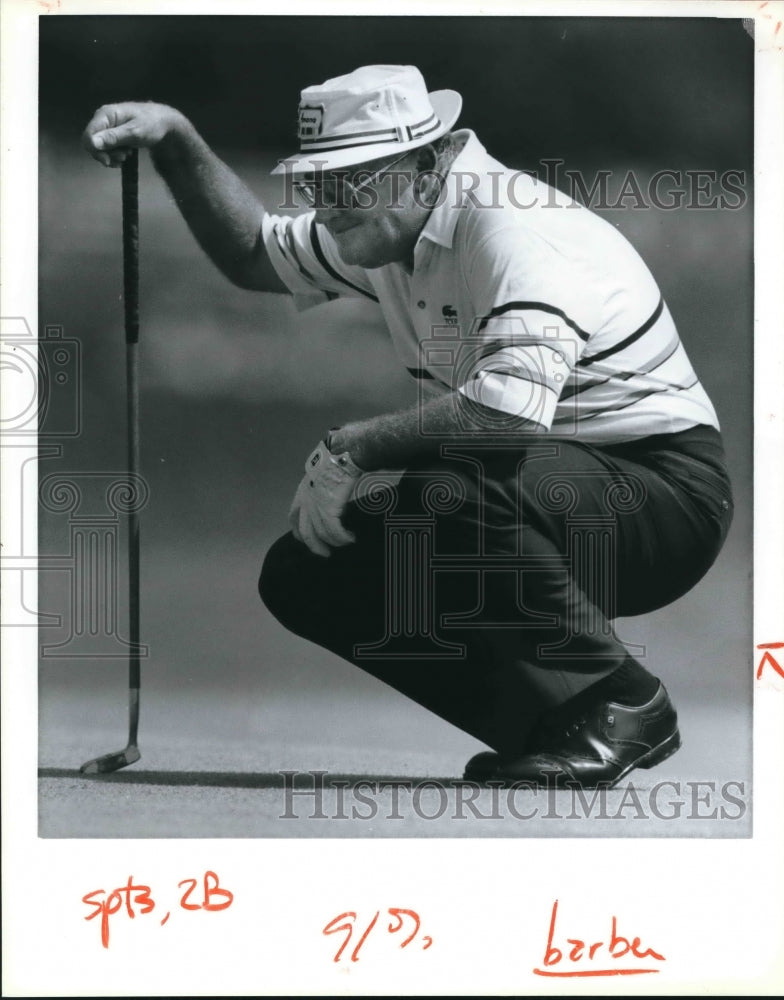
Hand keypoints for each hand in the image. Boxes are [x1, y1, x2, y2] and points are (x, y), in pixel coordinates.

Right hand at [82, 102, 186, 167]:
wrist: (163, 122)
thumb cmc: (151, 124)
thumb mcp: (134, 132)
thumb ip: (114, 137)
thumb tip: (93, 143)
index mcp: (106, 114)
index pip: (89, 134)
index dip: (94, 150)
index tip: (108, 161)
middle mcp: (103, 119)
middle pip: (92, 142)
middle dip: (105, 154)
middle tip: (123, 157)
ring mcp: (107, 126)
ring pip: (99, 147)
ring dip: (112, 156)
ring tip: (128, 155)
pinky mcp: (112, 133)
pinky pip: (106, 148)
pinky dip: (114, 155)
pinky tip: (126, 155)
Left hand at [289, 441, 362, 557]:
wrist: (341, 454)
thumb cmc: (335, 459)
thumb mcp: (320, 474)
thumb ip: (320, 487)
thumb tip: (329, 493)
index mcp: (302, 492)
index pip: (293, 517)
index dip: (299, 531)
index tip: (308, 539)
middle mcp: (306, 501)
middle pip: (305, 533)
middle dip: (315, 546)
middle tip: (325, 553)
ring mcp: (317, 507)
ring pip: (322, 534)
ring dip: (335, 542)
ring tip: (345, 542)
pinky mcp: (330, 509)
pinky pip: (335, 531)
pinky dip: (343, 538)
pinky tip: (351, 538)